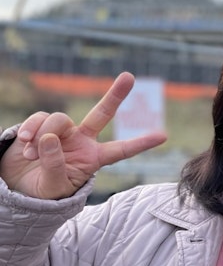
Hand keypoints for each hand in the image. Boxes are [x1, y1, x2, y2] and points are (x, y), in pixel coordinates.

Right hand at [0, 72, 167, 199]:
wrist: (17, 186)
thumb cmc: (43, 190)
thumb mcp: (53, 186)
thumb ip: (55, 165)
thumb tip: (49, 138)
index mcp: (93, 158)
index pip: (120, 150)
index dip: (140, 143)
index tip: (163, 136)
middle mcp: (82, 140)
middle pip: (101, 113)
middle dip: (115, 95)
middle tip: (129, 76)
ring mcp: (62, 131)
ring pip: (59, 119)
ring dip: (43, 135)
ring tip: (32, 154)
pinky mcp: (41, 125)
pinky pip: (39, 119)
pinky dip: (31, 130)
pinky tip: (25, 143)